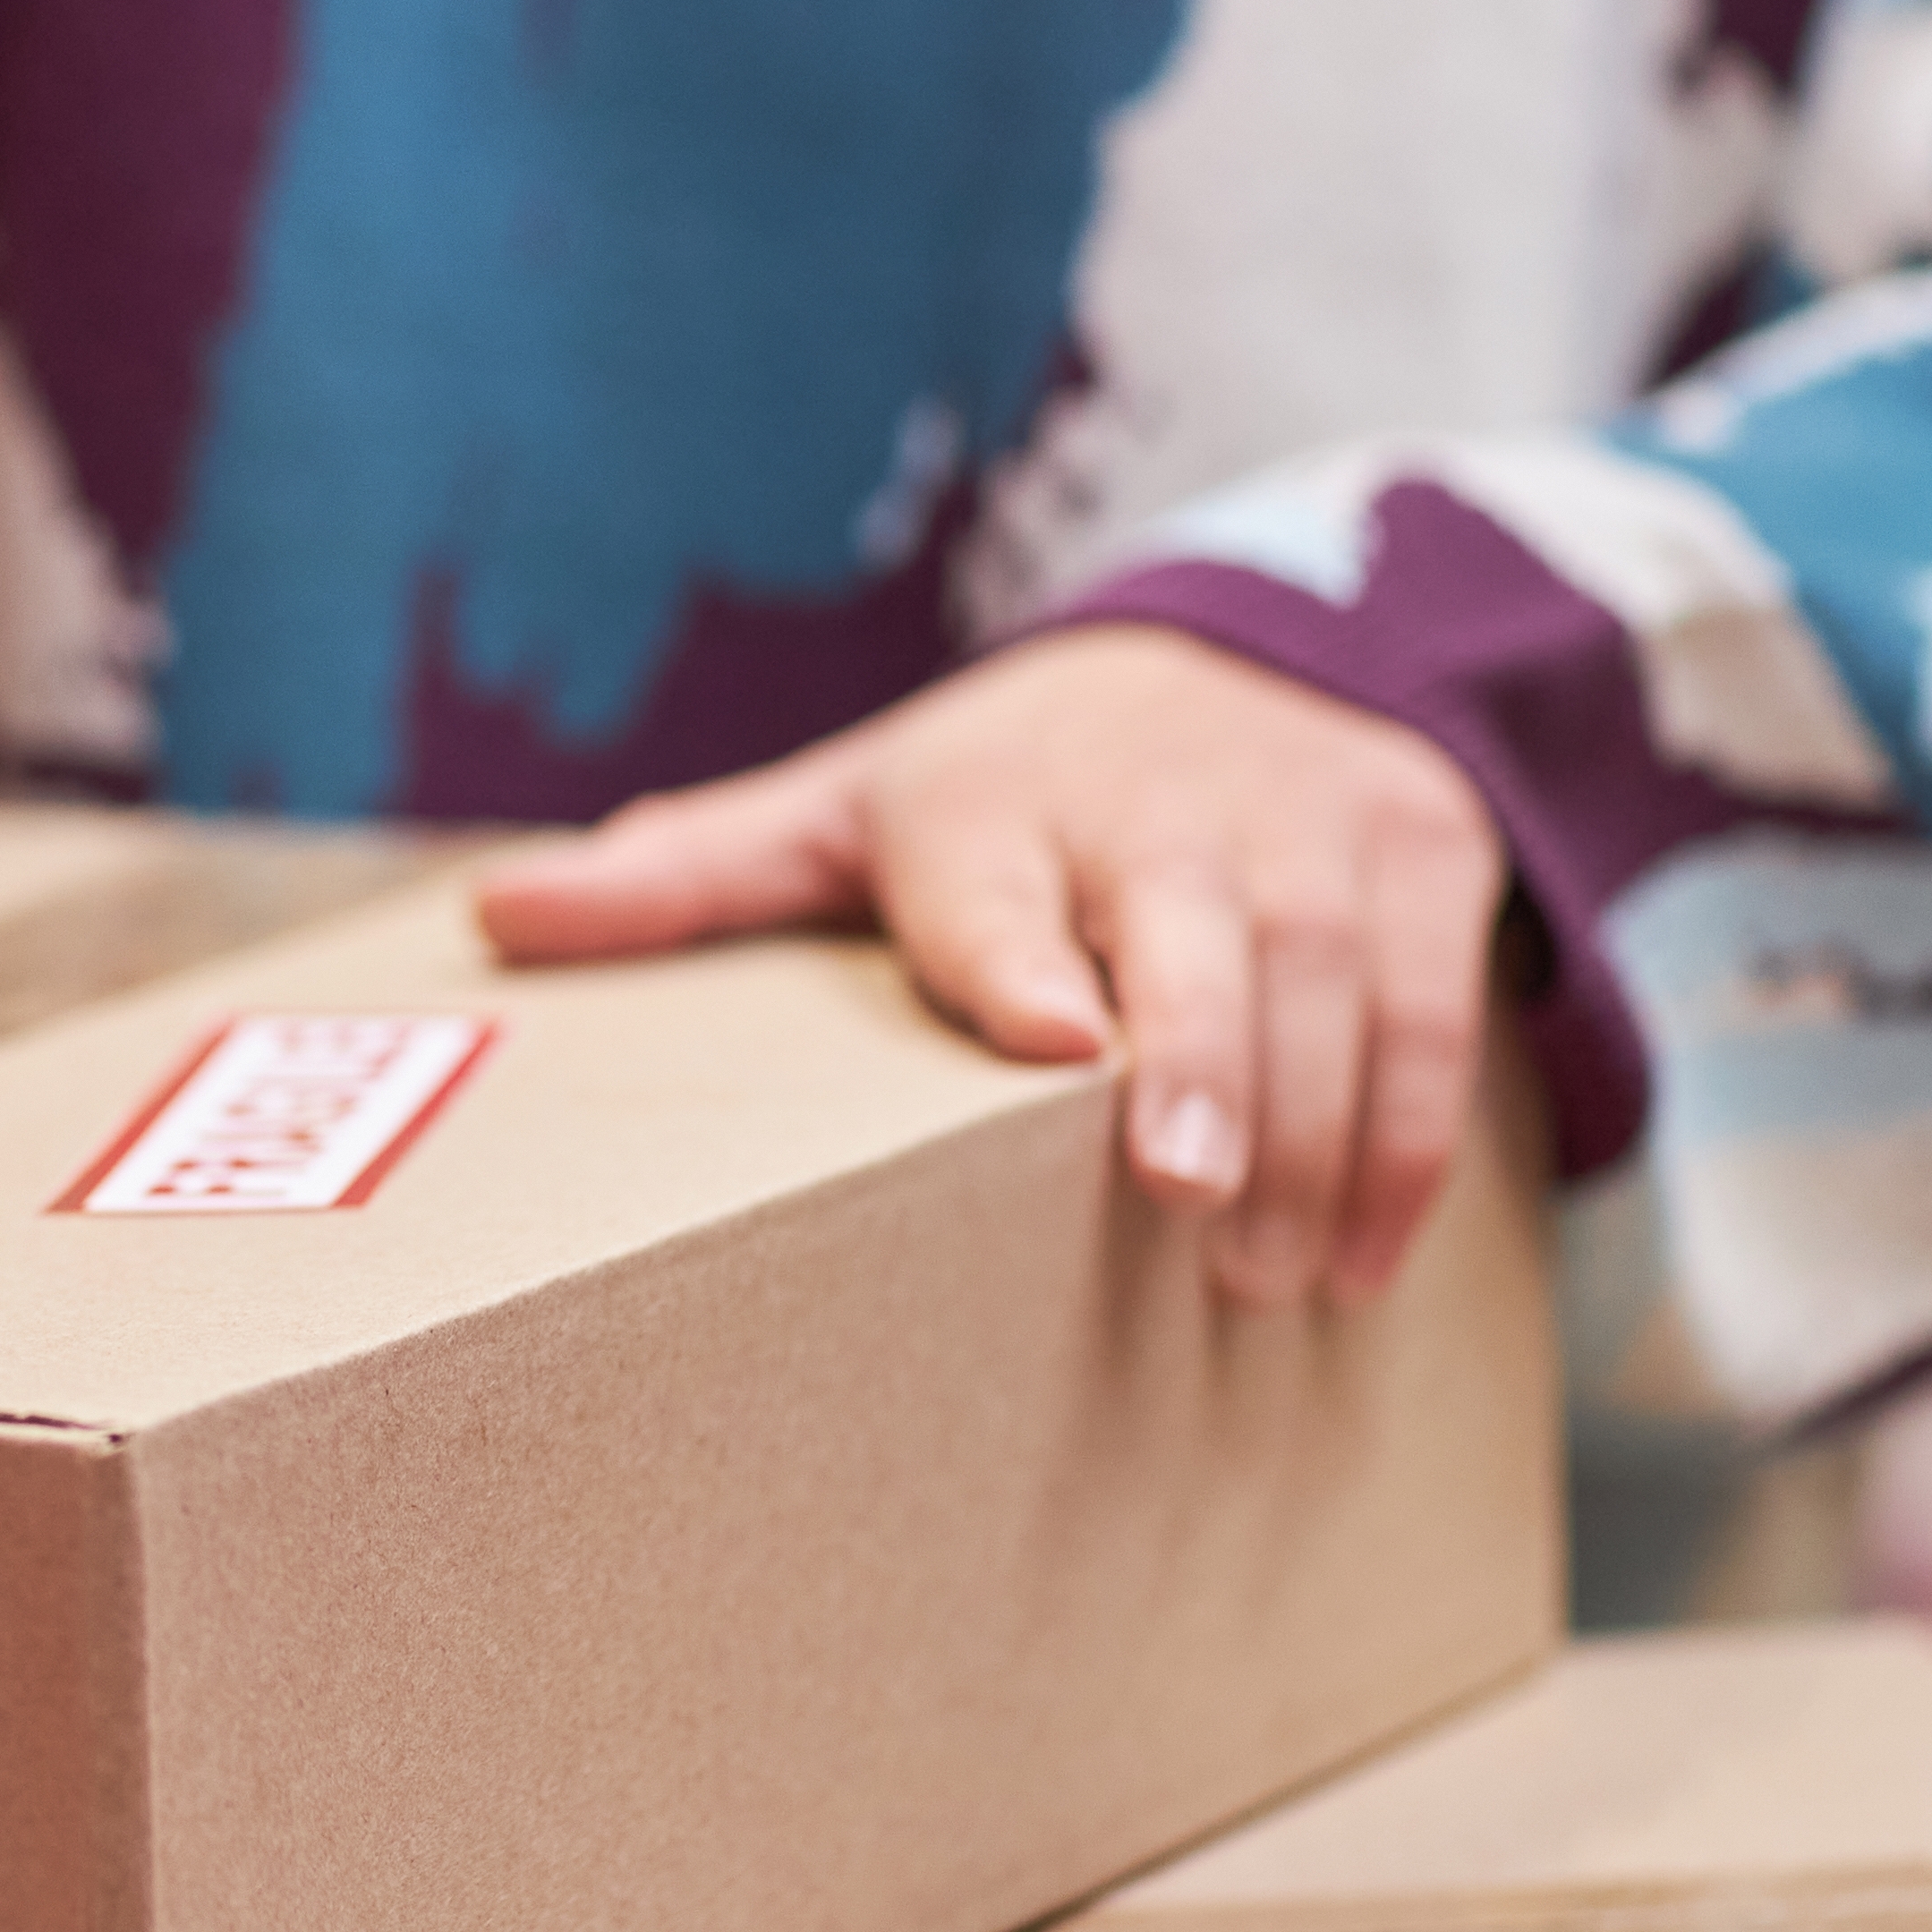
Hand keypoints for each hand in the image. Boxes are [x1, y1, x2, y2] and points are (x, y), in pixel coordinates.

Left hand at [472, 627, 1504, 1304]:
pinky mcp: (1420, 851)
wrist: (1254, 650)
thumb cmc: (1013, 784)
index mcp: (993, 800)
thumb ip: (695, 876)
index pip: (998, 880)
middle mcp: (1156, 803)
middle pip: (1192, 928)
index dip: (1026, 960)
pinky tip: (1362, 1254)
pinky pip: (1434, 1004)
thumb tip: (497, 918)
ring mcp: (1302, 821)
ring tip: (1261, 1281)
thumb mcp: (850, 808)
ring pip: (1326, 977)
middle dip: (1203, 1057)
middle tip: (1183, 1197)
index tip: (1055, 1044)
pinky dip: (1411, 1136)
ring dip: (1312, 1136)